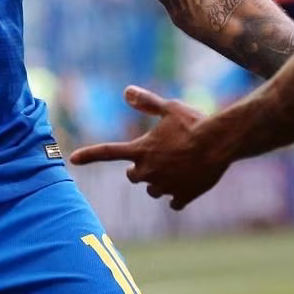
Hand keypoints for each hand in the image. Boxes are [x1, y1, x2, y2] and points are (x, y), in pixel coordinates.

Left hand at [67, 86, 226, 209]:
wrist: (220, 143)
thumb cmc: (194, 122)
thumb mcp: (169, 107)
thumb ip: (147, 103)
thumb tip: (126, 92)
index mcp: (141, 150)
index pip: (107, 152)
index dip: (89, 155)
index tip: (72, 159)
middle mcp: (148, 171)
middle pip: (132, 176)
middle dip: (139, 169)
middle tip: (157, 157)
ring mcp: (165, 186)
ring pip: (154, 189)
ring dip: (160, 181)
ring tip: (179, 165)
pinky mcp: (182, 197)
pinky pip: (174, 201)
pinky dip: (178, 193)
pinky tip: (190, 181)